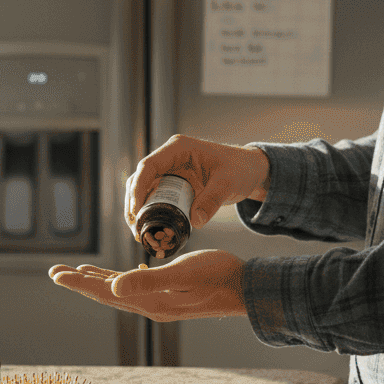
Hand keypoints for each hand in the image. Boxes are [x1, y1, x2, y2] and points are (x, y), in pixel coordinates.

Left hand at [48, 250, 246, 321]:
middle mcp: (150, 305)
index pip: (106, 293)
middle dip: (78, 283)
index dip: (79, 284)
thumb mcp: (182, 274)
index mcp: (150, 302)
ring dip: (93, 281)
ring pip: (117, 290)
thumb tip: (113, 287)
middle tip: (53, 271)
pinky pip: (133, 286)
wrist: (245, 287)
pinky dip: (116, 278)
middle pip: (105, 293)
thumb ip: (148, 281)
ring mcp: (158, 301)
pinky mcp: (166, 293)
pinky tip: (109, 274)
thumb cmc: (218, 276)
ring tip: (72, 272)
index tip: (56, 274)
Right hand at [126, 134, 269, 231]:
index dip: (138, 189)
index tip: (136, 212)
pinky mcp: (173, 185)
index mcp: (178, 149)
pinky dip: (151, 213)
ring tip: (139, 234)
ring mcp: (169, 171)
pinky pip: (156, 198)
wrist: (249, 171)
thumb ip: (212, 200)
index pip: (148, 166)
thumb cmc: (240, 169)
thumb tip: (195, 222)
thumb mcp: (228, 183)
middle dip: (133, 204)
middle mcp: (169, 158)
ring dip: (138, 211)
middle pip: (140, 179)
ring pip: (144, 190)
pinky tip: (151, 230)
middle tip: (135, 229)